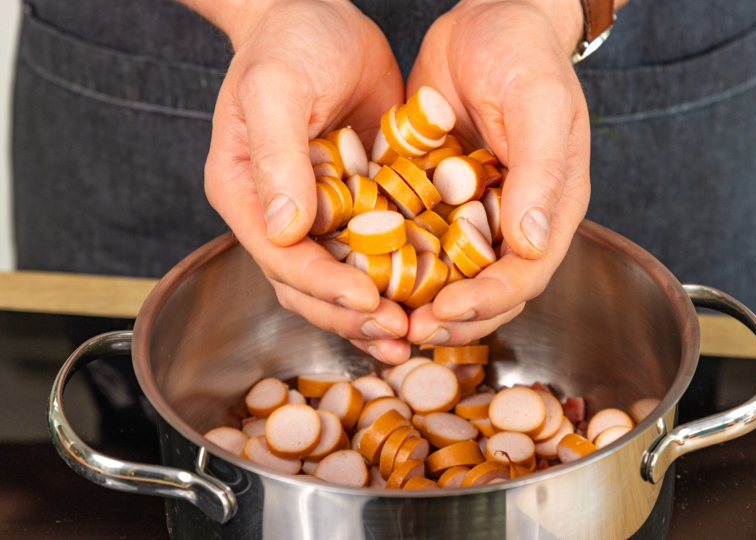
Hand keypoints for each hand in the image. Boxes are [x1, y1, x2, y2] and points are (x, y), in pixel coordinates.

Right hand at [202, 0, 410, 363]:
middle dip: (353, 312)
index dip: (324, 285)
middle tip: (399, 331)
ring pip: (344, 276)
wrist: (319, 15)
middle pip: (309, 285)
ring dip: (376, 309)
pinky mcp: (356, 202)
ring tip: (414, 333)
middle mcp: (278, 214)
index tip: (368, 297)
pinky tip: (430, 293)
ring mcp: (319, 212)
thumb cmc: (288, 42)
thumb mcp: (275, 89)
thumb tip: (282, 229)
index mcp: (247, 194)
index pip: (281, 258)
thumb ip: (277, 158)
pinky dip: (398, 275)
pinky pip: (375, 248)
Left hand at [405, 0, 591, 345]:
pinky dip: (396, 259)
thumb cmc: (524, 54)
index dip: (487, 302)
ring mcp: (472, 210)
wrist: (487, 18)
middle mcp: (511, 218)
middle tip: (407, 330)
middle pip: (486, 289)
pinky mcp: (437, 195)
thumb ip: (541, 173)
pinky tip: (364, 270)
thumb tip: (531, 245)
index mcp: (549, 206)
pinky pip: (416, 237)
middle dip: (450, 317)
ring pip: (448, 273)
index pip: (524, 275)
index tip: (445, 312)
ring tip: (383, 314)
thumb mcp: (539, 105)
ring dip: (418, 299)